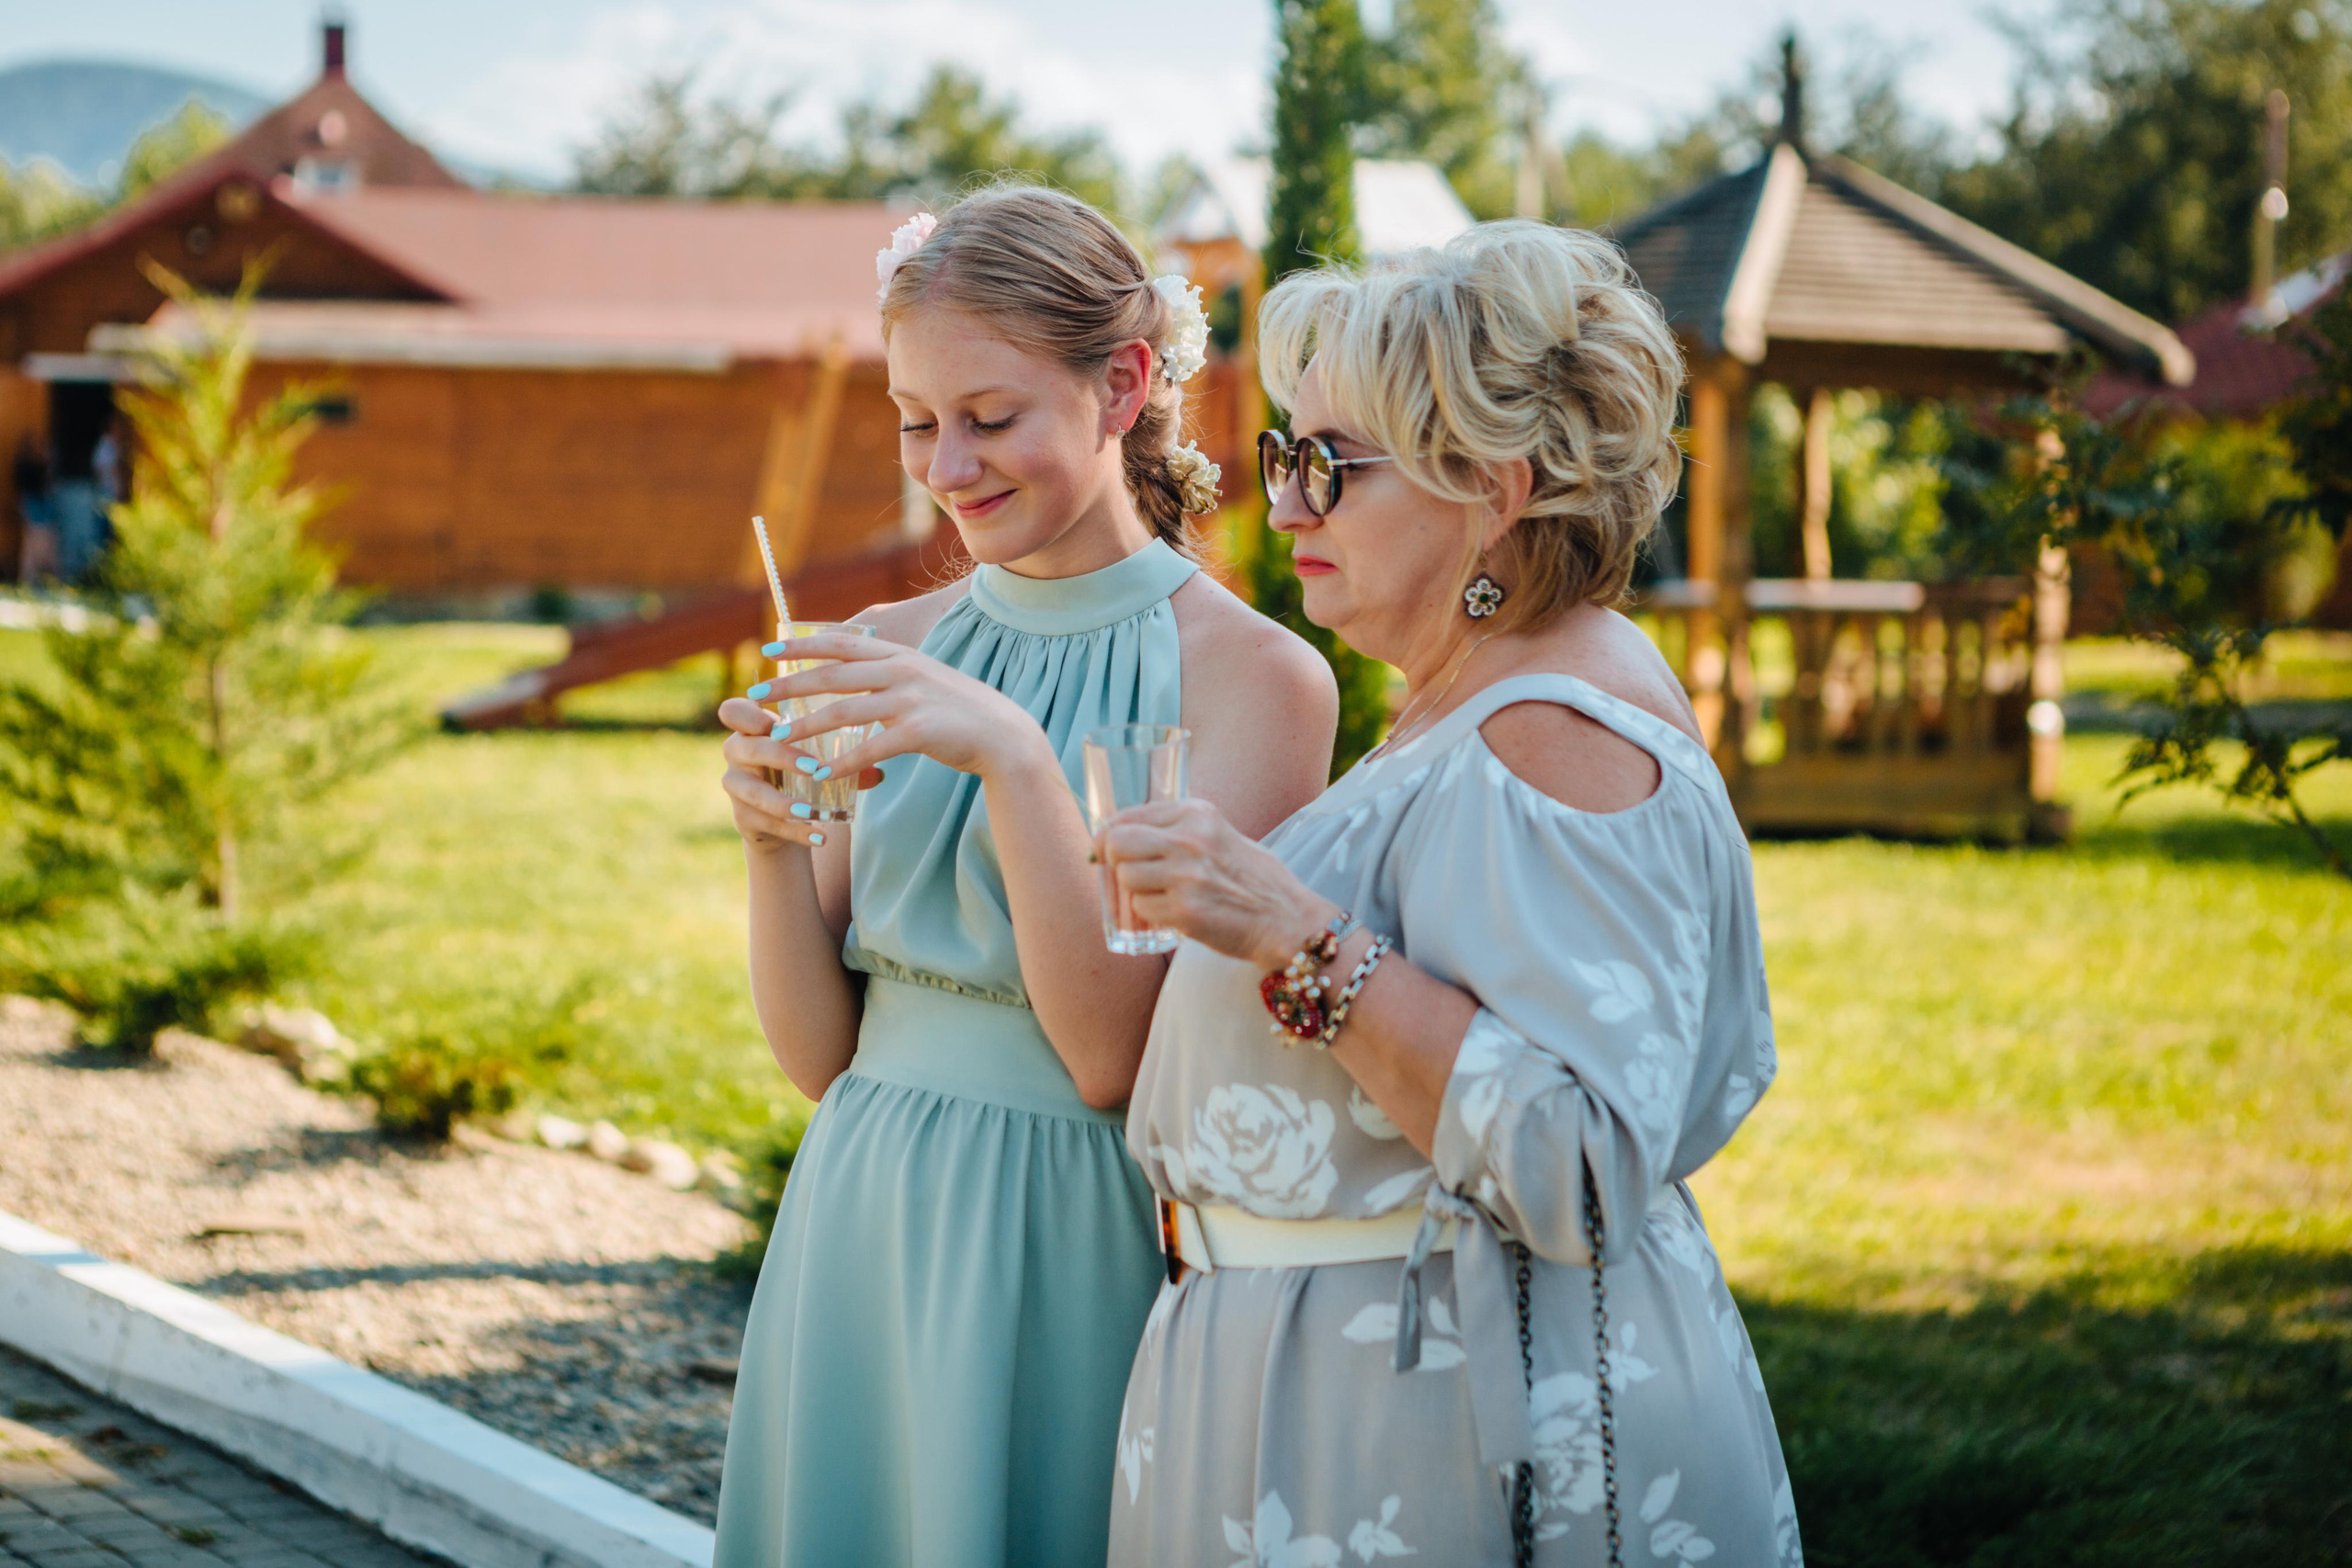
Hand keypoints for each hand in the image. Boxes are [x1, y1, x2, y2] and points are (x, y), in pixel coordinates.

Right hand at [717, 697, 879, 850]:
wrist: (784, 814)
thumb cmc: (801, 768)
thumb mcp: (818, 756)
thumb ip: (846, 756)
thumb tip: (880, 772)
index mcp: (751, 727)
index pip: (733, 711)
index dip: (748, 714)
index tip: (775, 722)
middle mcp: (736, 753)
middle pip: (749, 749)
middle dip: (781, 757)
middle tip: (814, 767)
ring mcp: (735, 786)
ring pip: (753, 792)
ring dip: (783, 802)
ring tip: (812, 811)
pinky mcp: (742, 816)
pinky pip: (767, 823)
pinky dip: (795, 831)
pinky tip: (819, 837)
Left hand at [754, 630, 1048, 782]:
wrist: (1004, 736)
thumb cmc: (961, 712)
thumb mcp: (926, 679)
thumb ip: (892, 673)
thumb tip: (857, 671)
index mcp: (900, 655)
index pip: (841, 643)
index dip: (803, 644)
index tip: (770, 649)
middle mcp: (902, 671)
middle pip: (833, 674)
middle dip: (790, 684)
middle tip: (756, 695)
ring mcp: (912, 699)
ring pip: (845, 711)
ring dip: (807, 726)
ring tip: (779, 738)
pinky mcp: (920, 731)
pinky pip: (872, 748)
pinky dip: (844, 762)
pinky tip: (822, 773)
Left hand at [1095, 799, 1336, 970]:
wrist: (1288, 919)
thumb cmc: (1254, 879)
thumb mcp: (1218, 834)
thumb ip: (1178, 830)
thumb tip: (1119, 836)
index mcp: (1197, 813)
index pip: (1128, 816)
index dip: (1107, 835)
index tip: (1102, 848)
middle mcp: (1190, 839)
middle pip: (1117, 843)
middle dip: (1112, 860)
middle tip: (1124, 874)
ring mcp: (1186, 876)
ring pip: (1126, 878)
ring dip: (1135, 891)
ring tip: (1161, 896)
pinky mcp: (1185, 911)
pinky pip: (1142, 909)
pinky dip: (1151, 916)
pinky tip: (1175, 914)